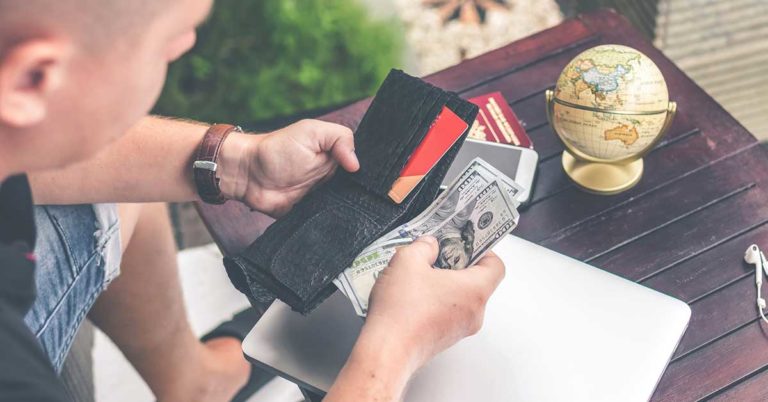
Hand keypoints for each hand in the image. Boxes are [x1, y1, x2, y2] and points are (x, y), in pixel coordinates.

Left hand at [217, 119, 358, 216]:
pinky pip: (328, 221)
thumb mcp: (311, 132)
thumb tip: (357, 165)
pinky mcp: (312, 214)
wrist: (248, 174)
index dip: (369, 171)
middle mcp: (333, 177)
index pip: (362, 165)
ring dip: (348, 208)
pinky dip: (333, 222)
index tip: (374, 179)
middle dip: (363, 193)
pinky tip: (339, 221)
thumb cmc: (277, 149)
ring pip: (346, 206)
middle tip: (367, 197)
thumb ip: (339, 138)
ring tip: (356, 210)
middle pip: (357, 188)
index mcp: (336, 156)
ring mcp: (323, 196)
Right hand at [325, 237, 504, 400]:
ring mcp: (459, 329)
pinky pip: (446, 313)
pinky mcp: (443, 339)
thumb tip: (429, 245)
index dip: (483, 250)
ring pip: (459, 298)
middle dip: (456, 265)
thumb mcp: (407, 260)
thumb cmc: (402, 311)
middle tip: (436, 254)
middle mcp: (473, 313)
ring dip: (442, 283)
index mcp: (474, 290)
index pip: (496, 266)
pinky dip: (434, 301)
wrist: (386, 351)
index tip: (466, 242)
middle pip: (477, 282)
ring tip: (417, 274)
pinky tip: (410, 295)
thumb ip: (423, 246)